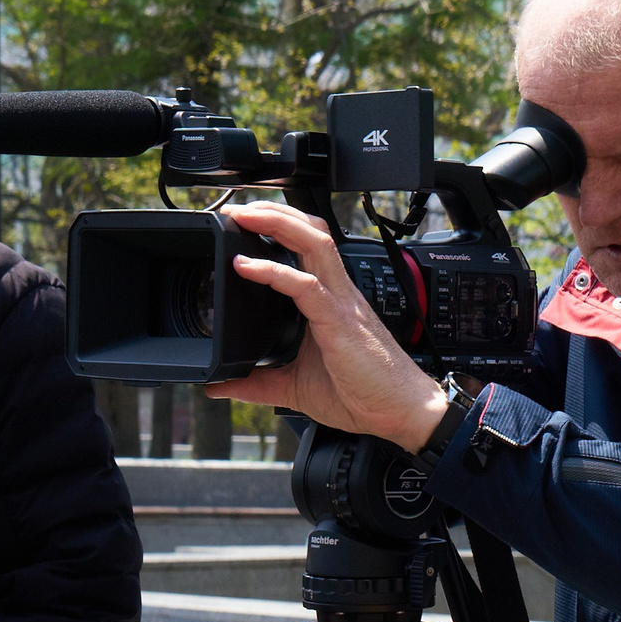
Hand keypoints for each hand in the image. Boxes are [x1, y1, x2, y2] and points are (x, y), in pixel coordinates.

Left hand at [205, 202, 448, 450]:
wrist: (401, 412)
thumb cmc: (363, 395)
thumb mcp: (295, 388)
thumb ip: (257, 384)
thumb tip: (219, 385)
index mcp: (331, 302)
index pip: (308, 249)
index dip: (280, 226)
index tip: (244, 222)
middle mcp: (338, 294)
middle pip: (312, 232)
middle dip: (275, 212)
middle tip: (237, 208)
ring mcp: (341, 304)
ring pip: (314, 243)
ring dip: (277, 224)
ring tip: (243, 217)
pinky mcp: (339, 322)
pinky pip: (305, 285)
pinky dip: (273, 271)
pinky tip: (246, 266)